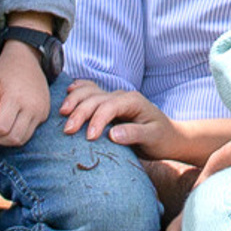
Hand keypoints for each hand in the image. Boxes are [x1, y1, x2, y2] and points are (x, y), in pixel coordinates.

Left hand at [0, 41, 51, 149]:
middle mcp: (33, 107)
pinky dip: (16, 134)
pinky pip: (29, 133)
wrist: (27, 58)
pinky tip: (8, 123)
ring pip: (22, 139)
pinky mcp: (45, 113)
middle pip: (13, 138)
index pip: (1, 128)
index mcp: (16, 97)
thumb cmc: (4, 70)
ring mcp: (41, 111)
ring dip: (6, 140)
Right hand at [59, 79, 174, 152]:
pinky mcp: (108, 105)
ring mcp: (114, 99)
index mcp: (133, 101)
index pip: (109, 106)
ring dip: (74, 100)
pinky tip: (67, 91)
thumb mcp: (152, 138)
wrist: (168, 137)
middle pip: (95, 98)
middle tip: (67, 130)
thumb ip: (134, 134)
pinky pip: (90, 92)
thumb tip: (112, 135)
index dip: (97, 120)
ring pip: (89, 92)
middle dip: (79, 112)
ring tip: (61, 113)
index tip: (89, 138)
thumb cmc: (161, 139)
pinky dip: (78, 90)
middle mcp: (121, 96)